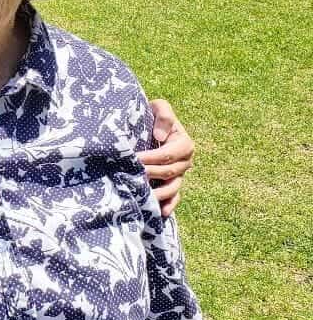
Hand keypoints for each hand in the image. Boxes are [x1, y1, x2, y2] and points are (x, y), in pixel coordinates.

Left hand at [137, 99, 194, 216]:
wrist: (147, 125)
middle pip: (169, 172)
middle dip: (151, 174)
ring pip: (172, 187)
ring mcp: (179, 174)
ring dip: (160, 194)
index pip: (168, 154)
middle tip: (133, 176)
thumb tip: (161, 137)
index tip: (135, 159)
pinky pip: (174, 197)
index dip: (152, 158)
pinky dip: (169, 205)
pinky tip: (161, 213)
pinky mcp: (172, 183)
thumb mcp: (159, 107)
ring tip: (146, 197)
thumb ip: (164, 116)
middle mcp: (185, 161)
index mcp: (184, 143)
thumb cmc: (152, 114)